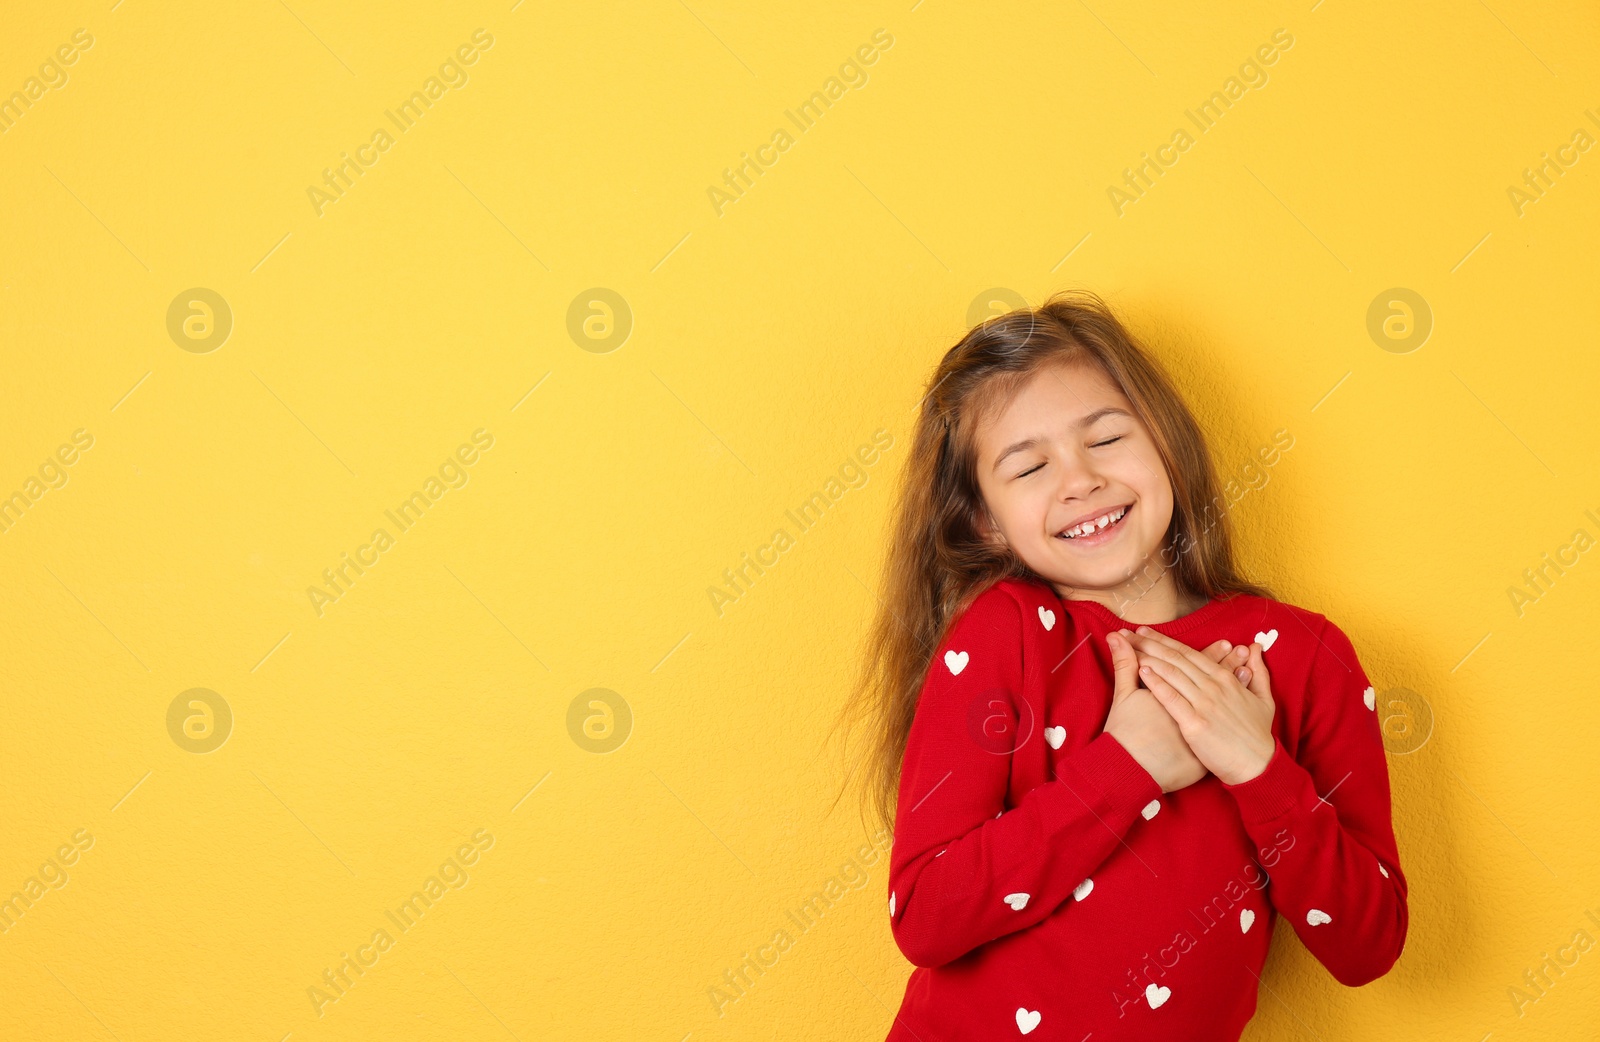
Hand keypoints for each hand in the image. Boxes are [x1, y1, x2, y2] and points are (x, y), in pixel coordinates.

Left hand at [1124, 626, 1276, 785]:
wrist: (1257, 766)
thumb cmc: (1258, 735)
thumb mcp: (1264, 699)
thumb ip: (1258, 671)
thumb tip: (1254, 647)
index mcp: (1225, 679)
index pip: (1189, 653)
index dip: (1164, 640)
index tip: (1145, 632)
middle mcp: (1213, 686)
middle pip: (1176, 659)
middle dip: (1149, 643)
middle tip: (1128, 633)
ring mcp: (1204, 704)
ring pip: (1172, 673)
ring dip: (1148, 657)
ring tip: (1128, 647)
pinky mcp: (1195, 724)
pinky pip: (1172, 699)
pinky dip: (1156, 683)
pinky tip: (1141, 672)